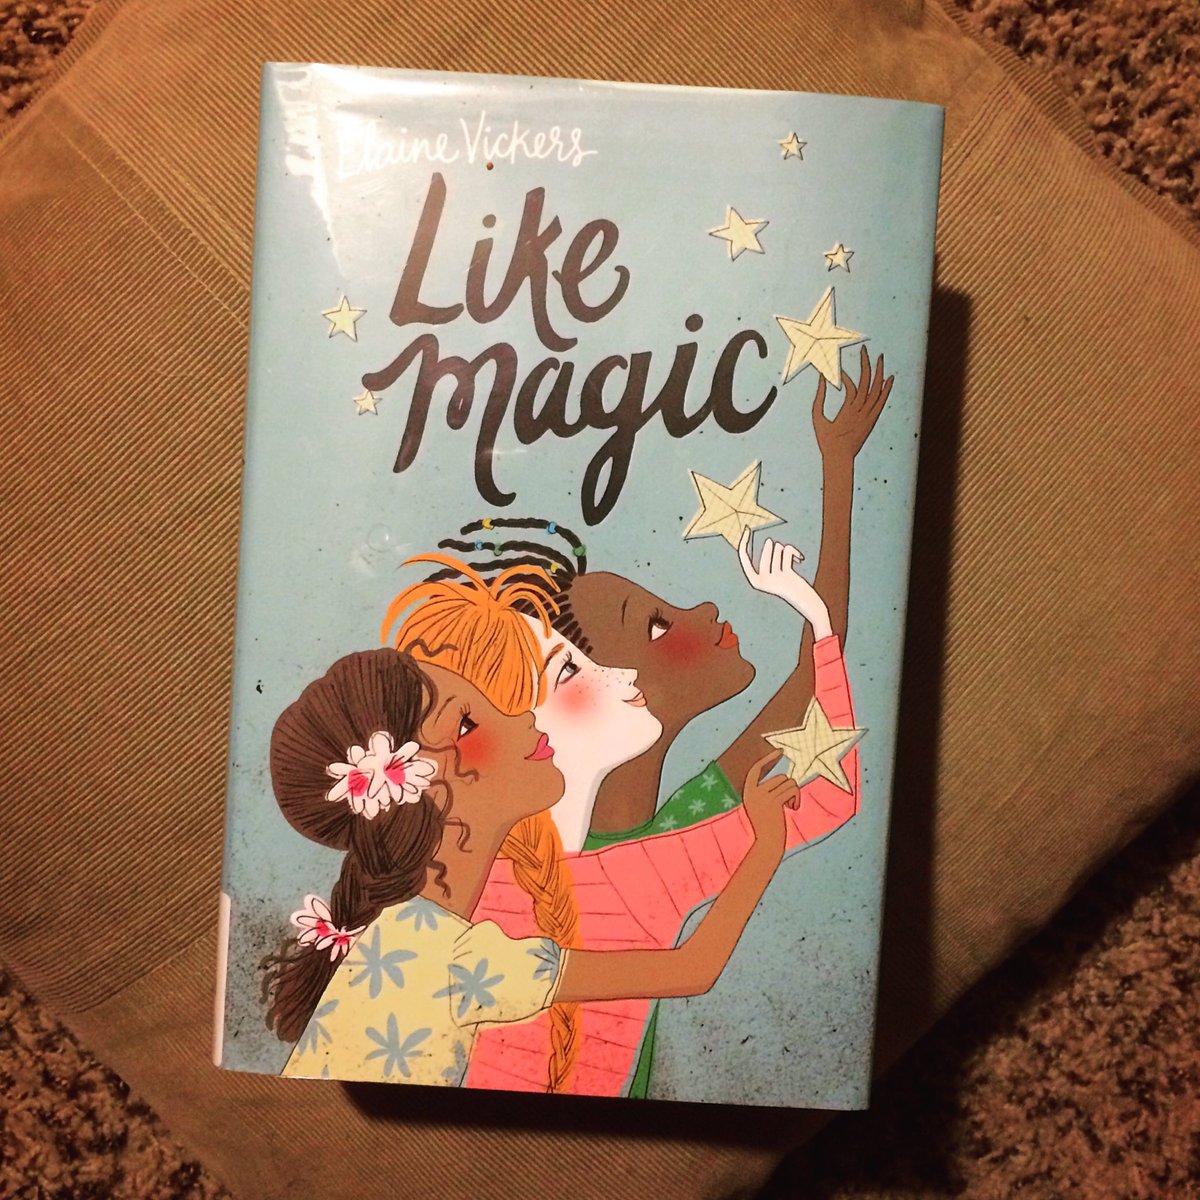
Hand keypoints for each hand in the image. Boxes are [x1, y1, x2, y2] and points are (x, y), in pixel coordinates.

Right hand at [738, 529, 832, 638]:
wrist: (805, 601)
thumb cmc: (790, 586)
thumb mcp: (775, 573)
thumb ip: (769, 561)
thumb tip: (769, 542)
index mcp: (755, 581)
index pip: (744, 559)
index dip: (744, 544)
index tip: (746, 531)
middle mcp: (762, 581)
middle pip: (764, 556)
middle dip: (769, 548)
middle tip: (770, 542)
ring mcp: (773, 579)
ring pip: (777, 553)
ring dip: (783, 550)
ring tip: (785, 553)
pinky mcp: (785, 576)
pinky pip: (787, 555)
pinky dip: (792, 552)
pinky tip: (798, 557)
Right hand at [741, 750, 800, 852]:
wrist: (766, 844)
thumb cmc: (767, 828)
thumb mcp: (763, 808)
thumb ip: (769, 793)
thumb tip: (786, 778)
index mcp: (748, 792)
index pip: (756, 769)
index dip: (768, 759)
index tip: (780, 751)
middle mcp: (754, 791)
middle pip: (779, 777)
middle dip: (789, 788)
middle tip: (789, 802)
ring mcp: (763, 796)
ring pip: (788, 783)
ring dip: (794, 794)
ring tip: (790, 806)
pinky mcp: (774, 802)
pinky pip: (792, 790)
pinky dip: (796, 798)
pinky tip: (793, 808)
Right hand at [813, 346, 893, 465]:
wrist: (840, 459)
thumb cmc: (826, 440)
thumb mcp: (817, 419)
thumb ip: (819, 398)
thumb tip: (822, 380)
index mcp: (848, 412)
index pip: (852, 387)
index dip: (846, 377)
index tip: (838, 371)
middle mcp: (861, 413)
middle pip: (867, 383)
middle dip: (866, 364)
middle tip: (865, 349)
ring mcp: (869, 416)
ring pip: (877, 390)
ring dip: (879, 372)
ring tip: (880, 357)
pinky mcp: (872, 420)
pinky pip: (882, 402)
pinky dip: (886, 389)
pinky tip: (889, 378)